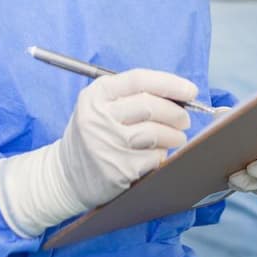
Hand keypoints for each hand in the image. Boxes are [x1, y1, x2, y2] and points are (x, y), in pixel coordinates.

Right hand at [0, 69, 197, 237]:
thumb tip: (179, 96)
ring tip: (175, 138)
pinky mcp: (117, 168)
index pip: (140, 80)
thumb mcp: (101, 107)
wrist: (66, 176)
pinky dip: (161, 156)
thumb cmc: (94, 135)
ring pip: (156, 133)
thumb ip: (133, 97)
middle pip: (151, 106)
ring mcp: (107, 143)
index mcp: (97, 94)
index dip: (170, 83)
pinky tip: (154, 156)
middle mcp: (98, 116)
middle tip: (184, 120)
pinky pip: (153, 157)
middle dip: (176, 112)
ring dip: (174, 136)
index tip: (190, 91)